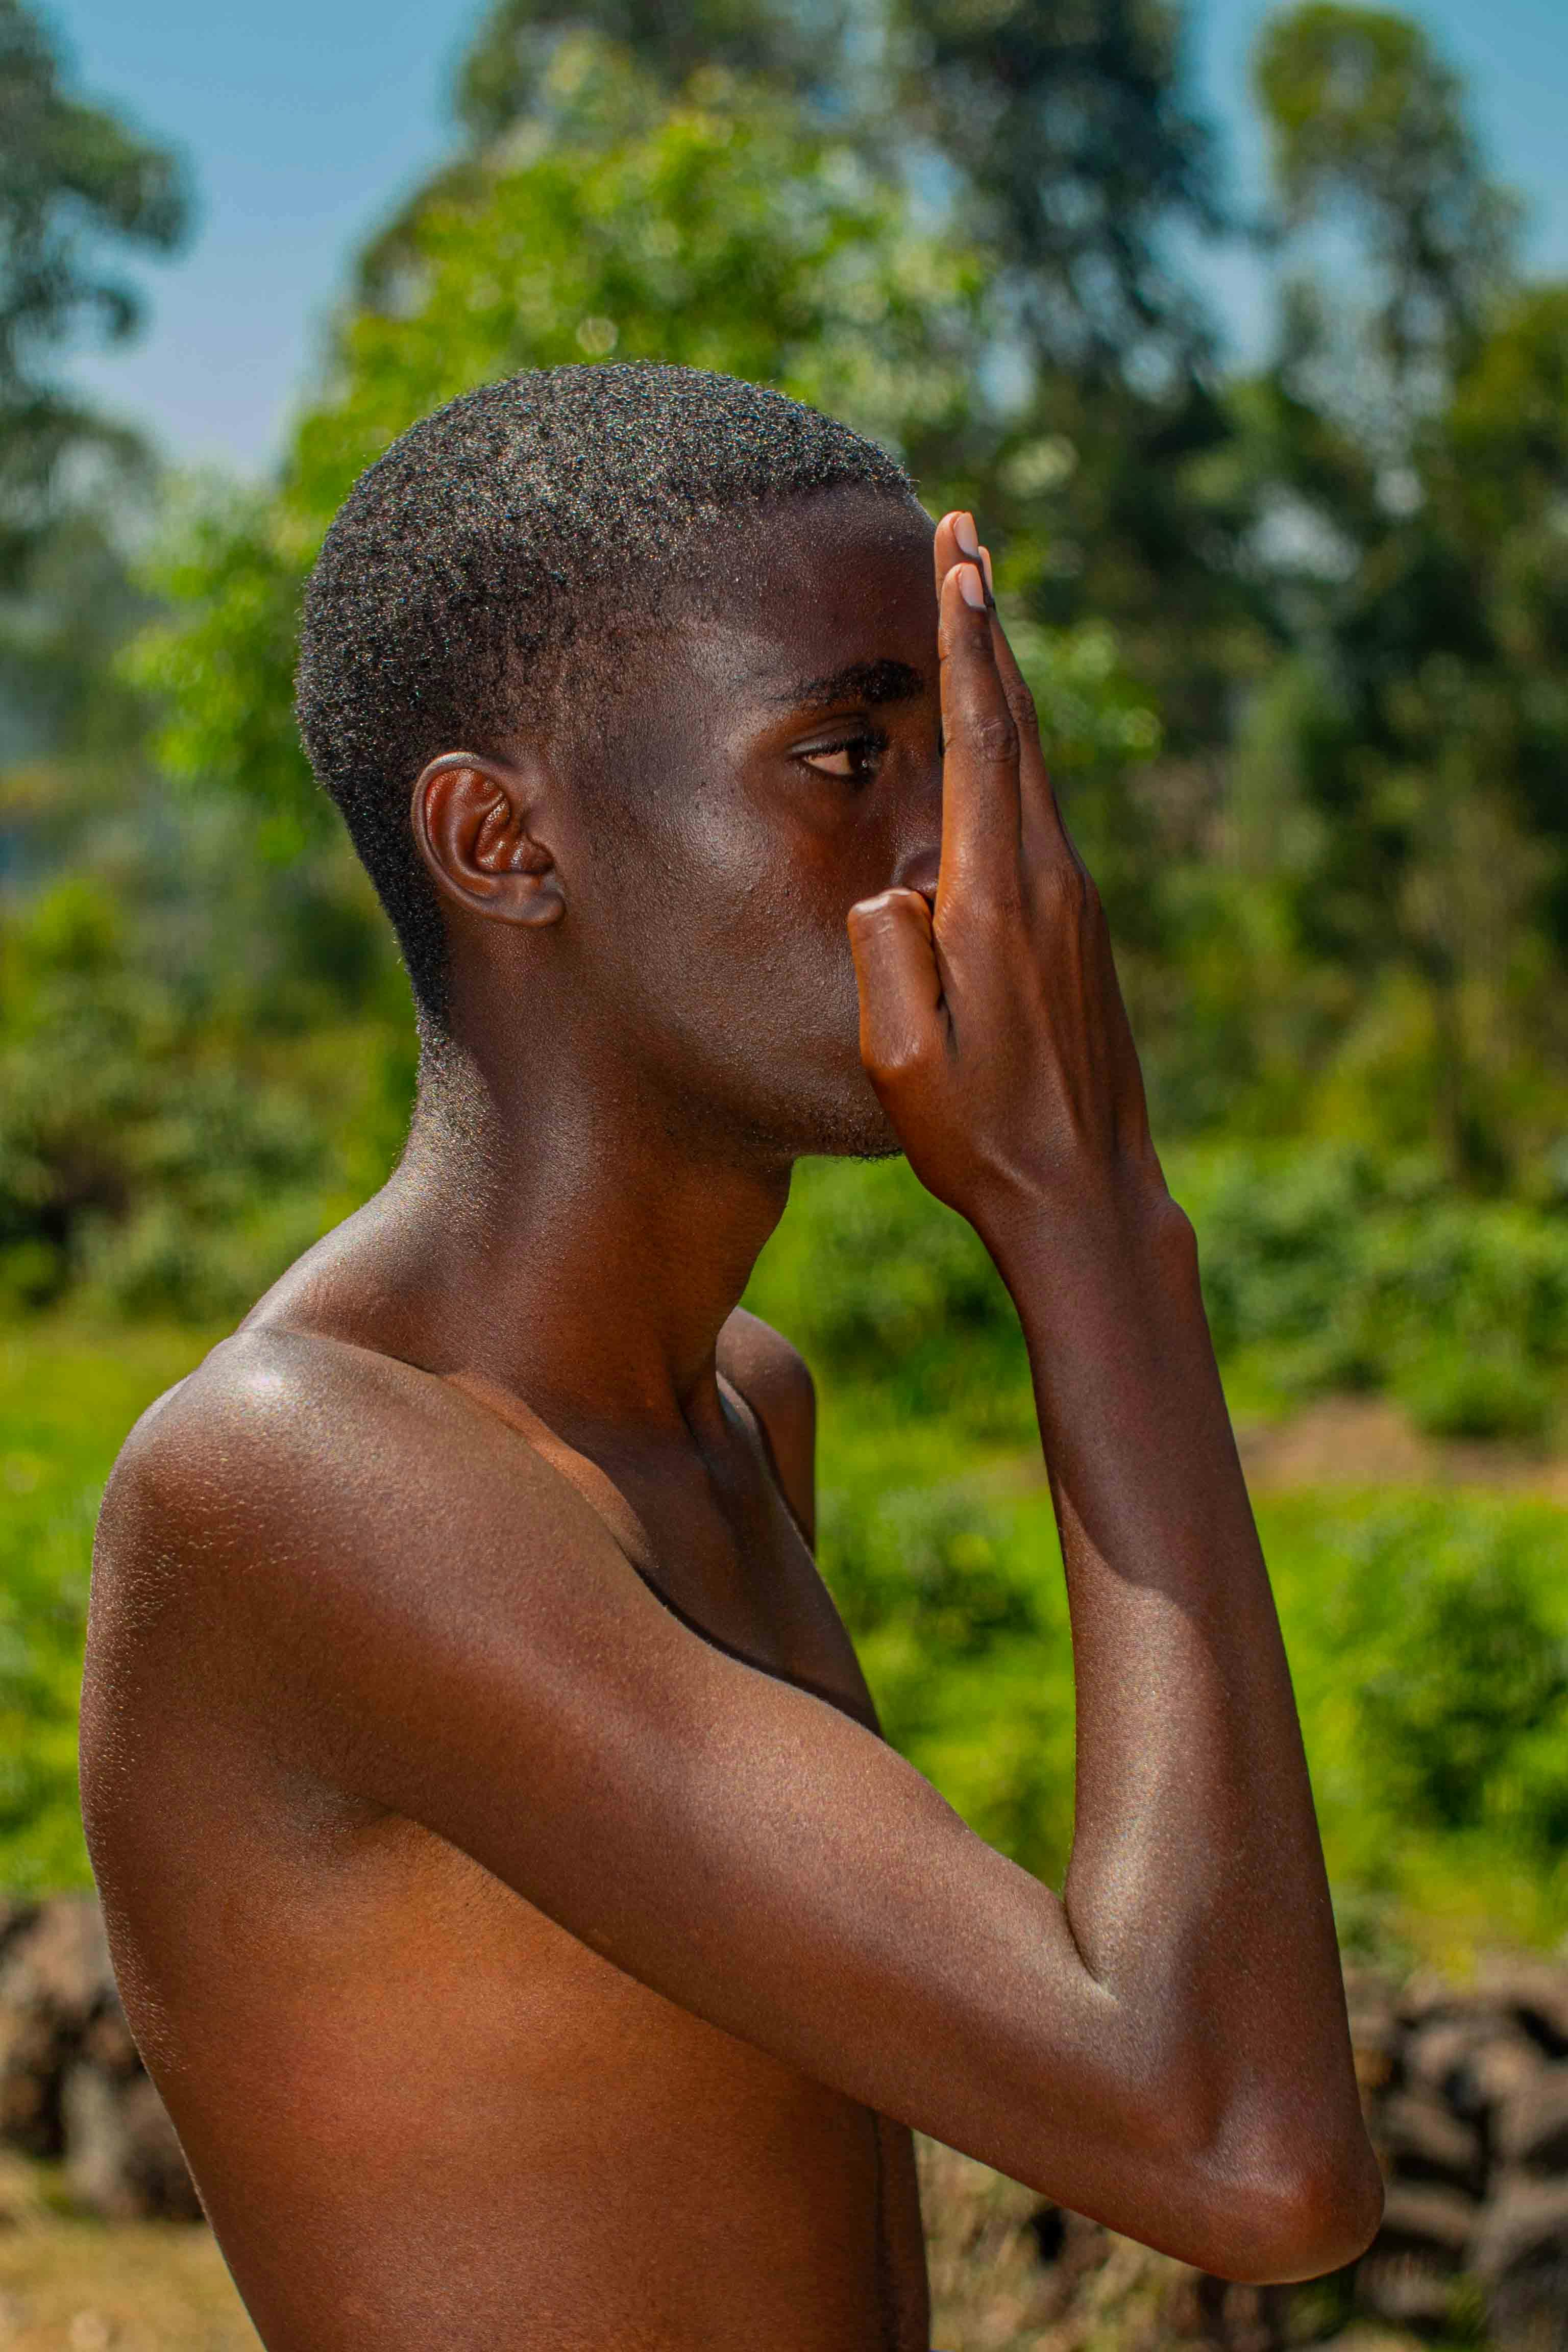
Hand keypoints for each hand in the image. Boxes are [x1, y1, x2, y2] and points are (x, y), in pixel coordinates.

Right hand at [846, 513, 1165, 1254]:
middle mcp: (1050, 883)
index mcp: (998, 900)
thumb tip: (891, 890)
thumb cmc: (982, 1137)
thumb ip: (885, 959)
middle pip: (1018, 725)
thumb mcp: (901, 1060)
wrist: (1089, 1196)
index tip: (963, 556)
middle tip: (971, 535)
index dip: (968, 641)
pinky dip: (1013, 751)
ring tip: (978, 611)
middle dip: (989, 626)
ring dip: (1003, 683)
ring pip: (1034, 765)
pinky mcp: (1084, 931)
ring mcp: (1077, 904)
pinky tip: (995, 741)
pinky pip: (1040, 814)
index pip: (981, 738)